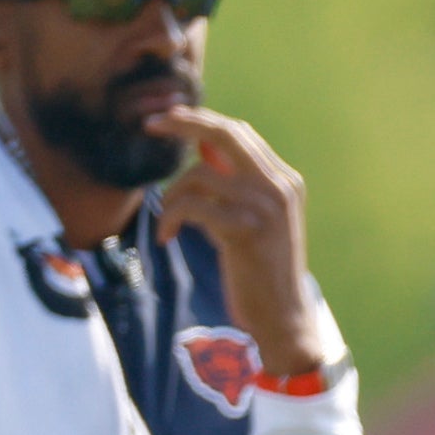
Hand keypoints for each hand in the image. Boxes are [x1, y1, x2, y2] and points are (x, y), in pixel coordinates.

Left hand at [145, 107, 329, 378]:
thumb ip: (236, 187)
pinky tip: (167, 238)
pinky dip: (170, 219)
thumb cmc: (261, 271)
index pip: (240, 133)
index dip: (201, 120)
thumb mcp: (254, 221)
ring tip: (169, 221)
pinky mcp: (245, 228)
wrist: (283, 316)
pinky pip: (191, 206)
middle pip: (225, 135)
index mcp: (285, 181)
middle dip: (183, 124)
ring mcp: (265, 206)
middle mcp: (280, 186)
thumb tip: (201, 151)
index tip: (169, 118)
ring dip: (172, 195)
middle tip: (149, 123)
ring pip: (199, 175)